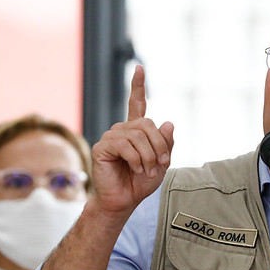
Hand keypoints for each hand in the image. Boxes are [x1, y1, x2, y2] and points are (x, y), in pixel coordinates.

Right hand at [90, 65, 173, 215]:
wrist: (123, 201)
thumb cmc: (140, 182)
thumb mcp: (162, 162)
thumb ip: (166, 143)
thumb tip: (168, 122)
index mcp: (135, 131)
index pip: (136, 104)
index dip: (138, 86)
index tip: (139, 67)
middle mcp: (121, 130)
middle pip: (147, 124)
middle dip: (159, 145)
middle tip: (161, 164)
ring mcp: (110, 137)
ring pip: (138, 135)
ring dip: (149, 155)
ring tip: (147, 170)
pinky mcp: (101, 147)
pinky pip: (125, 145)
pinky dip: (135, 159)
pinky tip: (135, 168)